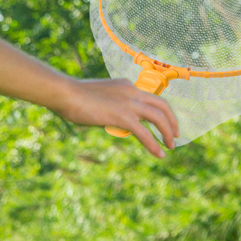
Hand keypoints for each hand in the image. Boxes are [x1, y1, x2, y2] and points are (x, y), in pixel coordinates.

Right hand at [56, 78, 178, 157]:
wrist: (64, 93)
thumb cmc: (73, 96)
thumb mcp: (99, 97)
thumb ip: (111, 104)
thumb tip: (113, 117)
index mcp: (127, 85)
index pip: (151, 98)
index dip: (161, 111)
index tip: (164, 122)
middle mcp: (132, 91)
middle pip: (162, 106)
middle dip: (172, 122)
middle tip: (175, 136)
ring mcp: (129, 103)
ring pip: (158, 118)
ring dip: (167, 133)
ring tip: (170, 147)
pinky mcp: (122, 116)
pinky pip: (145, 133)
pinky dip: (154, 144)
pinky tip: (159, 154)